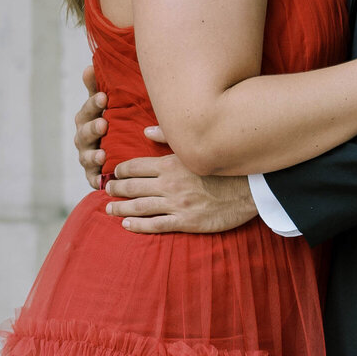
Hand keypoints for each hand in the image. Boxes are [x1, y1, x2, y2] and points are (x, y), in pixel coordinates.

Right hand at [74, 68, 105, 192]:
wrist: (125, 150)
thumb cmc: (115, 120)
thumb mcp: (108, 104)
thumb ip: (98, 87)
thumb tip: (90, 65)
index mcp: (88, 118)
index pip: (88, 109)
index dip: (93, 103)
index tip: (104, 97)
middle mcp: (84, 137)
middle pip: (84, 133)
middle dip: (92, 128)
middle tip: (103, 124)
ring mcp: (88, 156)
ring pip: (86, 156)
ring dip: (92, 155)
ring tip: (102, 154)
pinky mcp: (94, 175)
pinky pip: (93, 179)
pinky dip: (96, 179)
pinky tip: (102, 182)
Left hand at [106, 134, 258, 233]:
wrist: (251, 189)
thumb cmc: (225, 166)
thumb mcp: (197, 147)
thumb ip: (169, 138)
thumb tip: (146, 129)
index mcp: (171, 163)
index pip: (136, 165)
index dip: (120, 169)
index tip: (113, 172)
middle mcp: (170, 183)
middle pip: (132, 186)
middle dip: (115, 188)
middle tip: (105, 190)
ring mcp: (177, 204)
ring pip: (139, 206)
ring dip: (120, 207)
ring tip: (108, 209)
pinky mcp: (186, 221)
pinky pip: (156, 224)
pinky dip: (138, 225)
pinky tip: (126, 225)